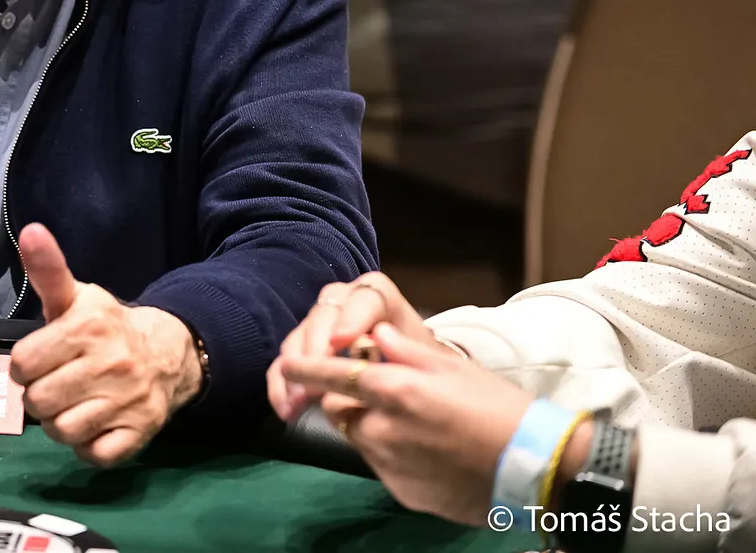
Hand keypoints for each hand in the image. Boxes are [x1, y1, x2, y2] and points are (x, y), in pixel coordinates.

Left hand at [9, 224, 202, 466]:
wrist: (167, 351)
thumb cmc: (105, 326)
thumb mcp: (75, 296)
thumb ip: (48, 270)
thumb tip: (29, 231)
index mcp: (86, 327)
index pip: (23, 363)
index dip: (25, 365)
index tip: (39, 360)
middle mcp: (109, 364)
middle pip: (38, 402)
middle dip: (40, 396)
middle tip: (56, 384)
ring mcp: (127, 401)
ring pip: (63, 431)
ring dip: (60, 423)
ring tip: (72, 405)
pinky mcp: (140, 432)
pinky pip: (94, 456)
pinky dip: (87, 447)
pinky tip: (94, 425)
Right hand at [267, 271, 453, 422]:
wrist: (412, 374)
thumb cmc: (421, 365)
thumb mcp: (424, 359)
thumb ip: (406, 352)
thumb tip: (380, 349)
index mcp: (379, 297)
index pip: (366, 298)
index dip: (352, 318)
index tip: (341, 342)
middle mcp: (345, 301)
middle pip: (324, 315)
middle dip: (316, 350)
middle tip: (314, 381)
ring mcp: (319, 322)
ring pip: (299, 336)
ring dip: (294, 371)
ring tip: (297, 404)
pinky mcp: (303, 345)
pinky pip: (285, 359)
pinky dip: (281, 384)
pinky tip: (286, 409)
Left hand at [280, 323, 533, 525]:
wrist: (538, 469)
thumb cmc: (499, 407)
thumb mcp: (453, 366)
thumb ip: (405, 349)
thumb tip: (373, 333)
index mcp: (396, 390)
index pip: (331, 375)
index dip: (304, 368)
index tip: (286, 365)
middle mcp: (384, 429)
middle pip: (338, 407)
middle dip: (346, 395)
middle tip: (381, 389)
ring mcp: (390, 464)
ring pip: (357, 436)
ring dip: (366, 423)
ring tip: (409, 419)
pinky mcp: (400, 491)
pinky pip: (379, 463)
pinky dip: (388, 451)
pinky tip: (423, 449)